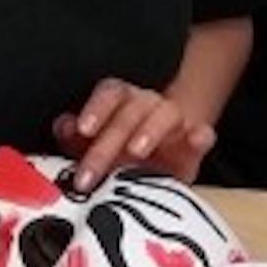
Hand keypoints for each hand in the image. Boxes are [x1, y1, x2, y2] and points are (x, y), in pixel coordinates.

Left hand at [54, 78, 216, 189]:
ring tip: (136, 151)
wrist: (158, 169)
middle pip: (129, 112)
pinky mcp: (195, 144)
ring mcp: (173, 122)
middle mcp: (145, 105)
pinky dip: (199, 136)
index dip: (95, 109)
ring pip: (166, 113)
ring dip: (150, 130)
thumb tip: (64, 127)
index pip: (108, 94)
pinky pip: (203, 134)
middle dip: (108, 142)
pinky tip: (195, 140)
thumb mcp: (91, 149)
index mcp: (118, 102)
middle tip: (90, 172)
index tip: (83, 130)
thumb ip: (74, 138)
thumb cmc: (117, 155)